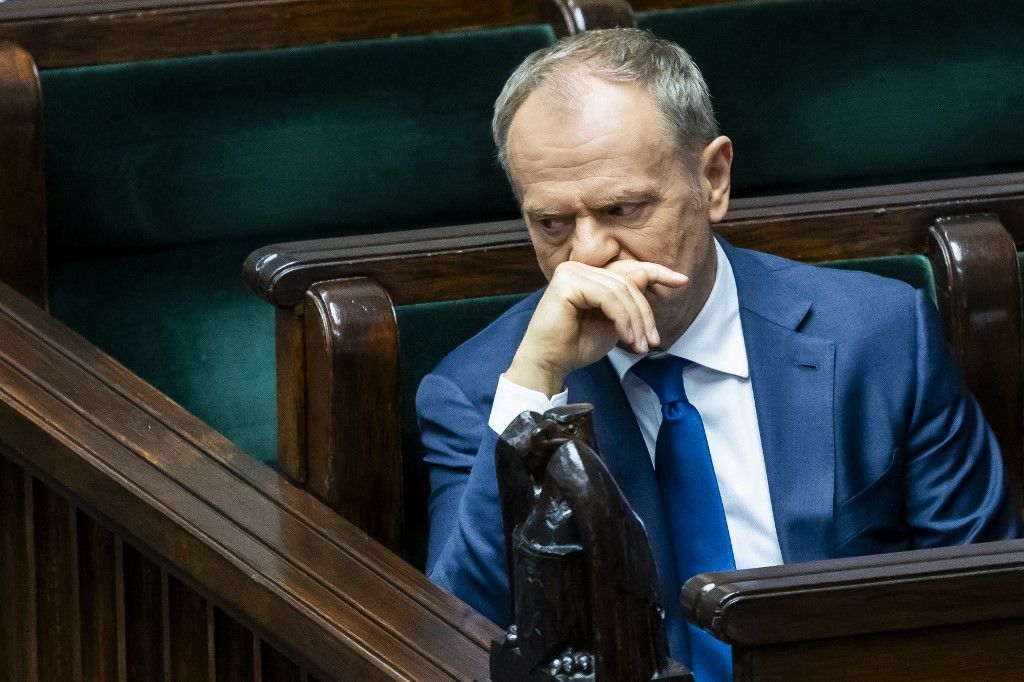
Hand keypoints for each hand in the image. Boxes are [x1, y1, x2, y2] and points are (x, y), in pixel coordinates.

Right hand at [506, 260, 688, 395]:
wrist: (550, 363)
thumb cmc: (577, 345)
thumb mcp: (613, 322)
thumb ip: (627, 302)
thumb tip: (650, 280)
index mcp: (589, 273)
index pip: (629, 268)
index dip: (658, 272)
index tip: (682, 281)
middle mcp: (578, 267)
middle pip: (629, 283)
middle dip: (645, 314)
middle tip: (651, 342)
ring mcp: (571, 272)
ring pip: (621, 291)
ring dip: (636, 321)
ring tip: (639, 346)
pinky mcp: (567, 282)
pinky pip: (608, 297)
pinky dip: (622, 319)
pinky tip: (624, 339)